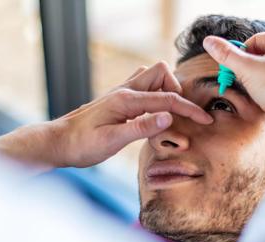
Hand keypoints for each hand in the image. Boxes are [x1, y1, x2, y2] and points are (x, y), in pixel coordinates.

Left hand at [0, 62, 212, 173]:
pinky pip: (142, 86)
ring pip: (152, 76)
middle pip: (160, 73)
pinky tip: (153, 113)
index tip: (205, 120)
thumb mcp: (112, 141)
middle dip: (176, 90)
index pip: (166, 99)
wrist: (58, 142)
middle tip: (181, 114)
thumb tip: (169, 116)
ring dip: (165, 90)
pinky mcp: (117, 99)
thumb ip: (141, 127)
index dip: (189, 109)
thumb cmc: (82, 145)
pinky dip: (155, 94)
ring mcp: (120, 92)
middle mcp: (124, 90)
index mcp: (125, 100)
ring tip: (169, 113)